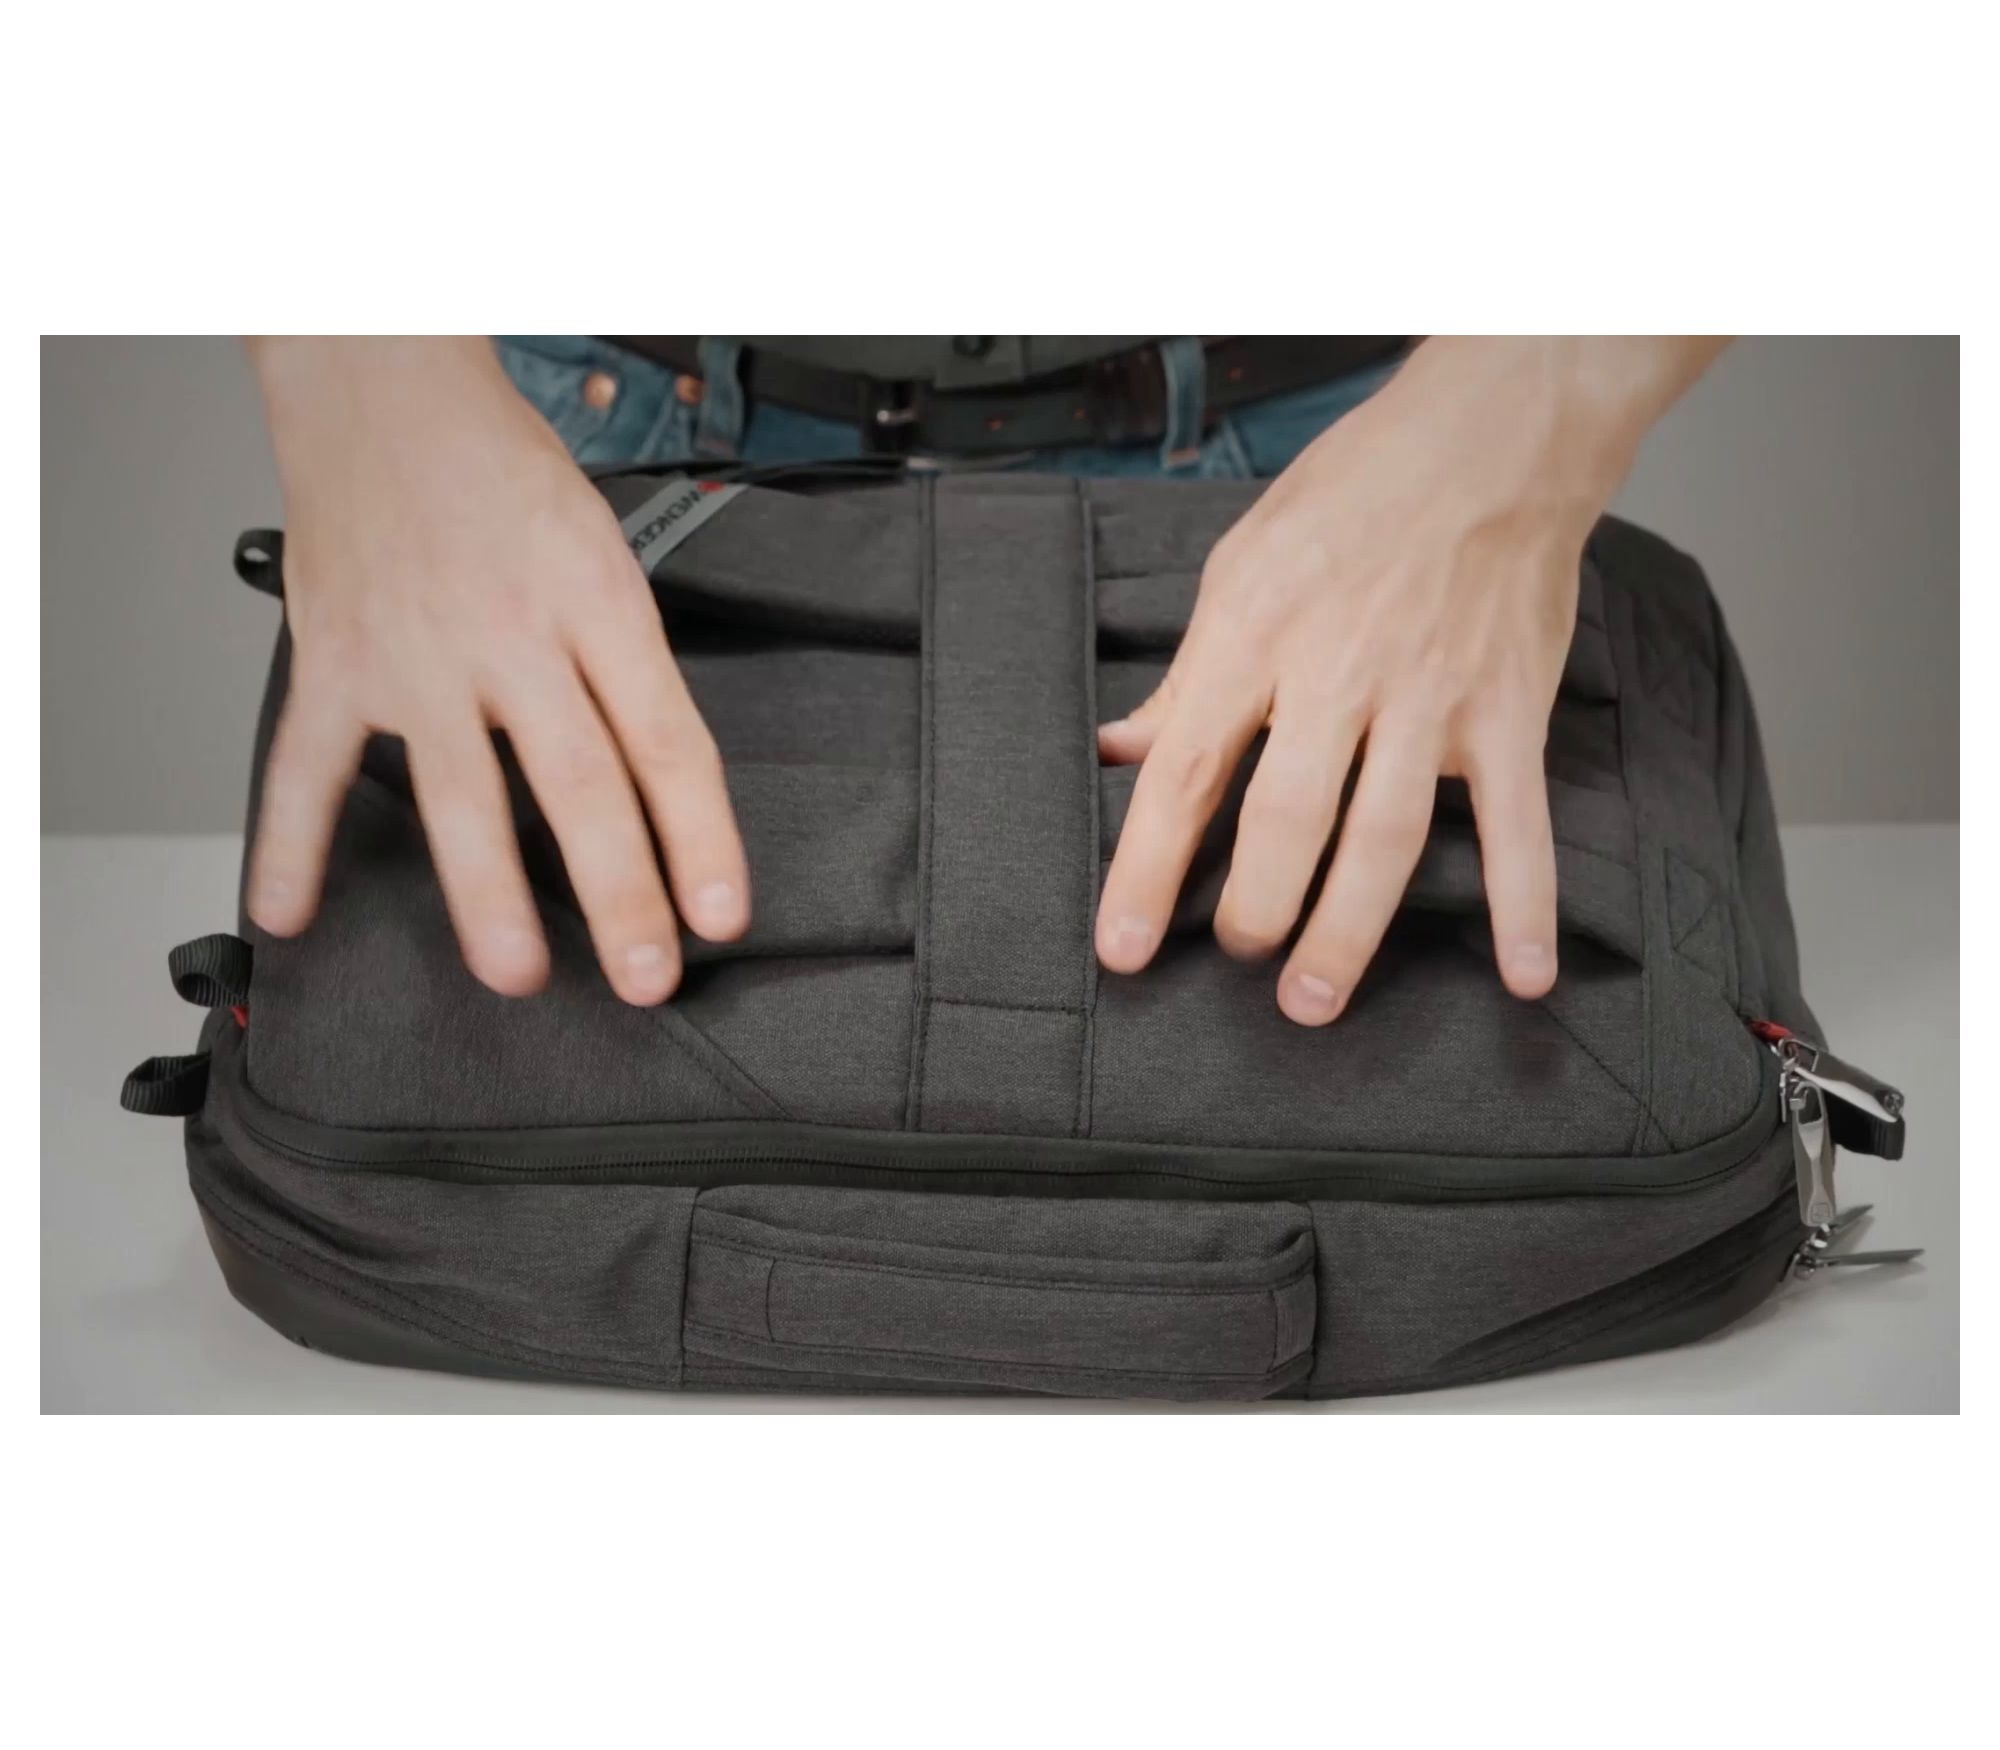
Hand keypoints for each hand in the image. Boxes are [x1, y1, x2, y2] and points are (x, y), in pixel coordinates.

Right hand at [244, 336, 748, 1004]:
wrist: (383, 385)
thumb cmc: (504, 472)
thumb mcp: (604, 547)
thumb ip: (625, 661)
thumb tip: (662, 783)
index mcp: (597, 603)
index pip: (667, 739)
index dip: (702, 837)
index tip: (721, 914)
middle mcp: (511, 634)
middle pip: (581, 784)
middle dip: (618, 894)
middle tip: (644, 975)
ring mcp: (417, 654)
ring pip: (461, 794)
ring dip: (489, 895)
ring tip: (519, 973)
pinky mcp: (335, 660)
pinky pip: (308, 765)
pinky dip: (291, 842)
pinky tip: (292, 910)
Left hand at [1095, 336, 1724, 1024]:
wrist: (1492, 436)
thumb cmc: (1355, 493)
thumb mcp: (1239, 563)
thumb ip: (1186, 675)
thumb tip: (1123, 752)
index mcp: (1255, 633)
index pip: (1187, 772)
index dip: (1148, 869)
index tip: (1123, 946)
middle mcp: (1339, 671)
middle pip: (1286, 820)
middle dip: (1254, 912)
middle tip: (1235, 957)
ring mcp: (1430, 696)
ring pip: (1383, 838)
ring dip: (1348, 931)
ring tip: (1313, 998)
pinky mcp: (1507, 710)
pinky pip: (1517, 823)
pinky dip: (1525, 905)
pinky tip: (1523, 977)